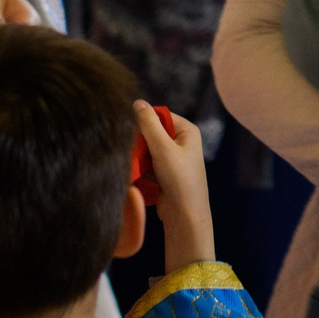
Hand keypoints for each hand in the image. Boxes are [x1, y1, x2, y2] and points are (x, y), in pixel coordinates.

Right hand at [135, 101, 213, 270]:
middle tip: (130, 150)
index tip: (131, 132)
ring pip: (148, 149)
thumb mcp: (163, 148)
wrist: (185, 215)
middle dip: (140, 142)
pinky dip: (141, 168)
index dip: (145, 122)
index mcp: (187, 131)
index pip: (160, 116)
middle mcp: (182, 142)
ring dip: (139, 156)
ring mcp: (174, 158)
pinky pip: (148, 163)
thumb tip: (137, 102)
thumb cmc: (180, 179)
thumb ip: (149, 124)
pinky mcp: (165, 173)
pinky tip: (136, 175)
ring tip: (134, 164)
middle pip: (152, 132)